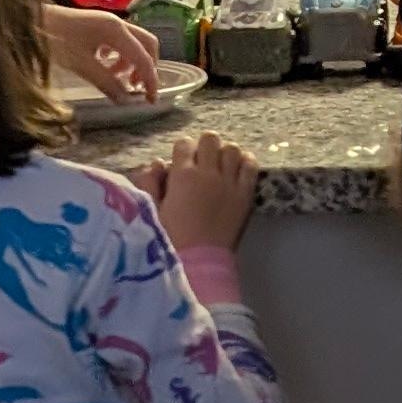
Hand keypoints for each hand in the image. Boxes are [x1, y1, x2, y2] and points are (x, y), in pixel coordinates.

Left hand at [50, 7, 163, 105]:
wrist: (29, 22)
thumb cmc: (55, 41)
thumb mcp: (81, 65)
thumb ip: (106, 82)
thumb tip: (126, 100)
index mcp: (116, 30)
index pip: (143, 57)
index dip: (151, 80)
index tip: (151, 101)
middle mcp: (117, 23)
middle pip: (147, 45)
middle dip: (148, 68)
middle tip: (138, 89)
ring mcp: (107, 22)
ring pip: (134, 43)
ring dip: (132, 63)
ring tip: (119, 80)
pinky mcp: (98, 25)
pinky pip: (119, 41)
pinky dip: (120, 56)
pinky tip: (106, 65)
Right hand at [151, 128, 258, 254]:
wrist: (199, 263)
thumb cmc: (169, 239)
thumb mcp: (151, 210)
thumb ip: (150, 183)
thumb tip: (157, 163)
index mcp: (182, 175)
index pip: (184, 144)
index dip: (181, 151)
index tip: (181, 164)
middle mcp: (208, 172)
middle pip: (210, 139)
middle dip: (204, 147)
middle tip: (202, 163)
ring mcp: (229, 182)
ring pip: (232, 149)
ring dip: (225, 154)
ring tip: (220, 166)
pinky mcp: (245, 195)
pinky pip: (251, 166)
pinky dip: (245, 163)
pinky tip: (237, 171)